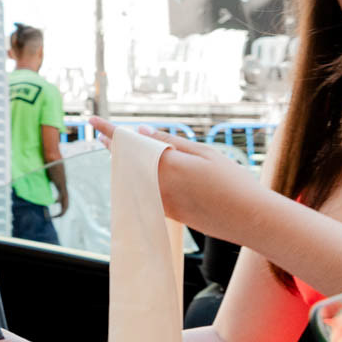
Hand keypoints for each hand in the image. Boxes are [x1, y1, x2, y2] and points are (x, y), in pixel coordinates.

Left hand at [90, 118, 259, 238]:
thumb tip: (142, 133)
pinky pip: (145, 195)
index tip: (91, 121)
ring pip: (134, 181)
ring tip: (119, 151)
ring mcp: (163, 203)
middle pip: (127, 163)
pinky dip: (139, 182)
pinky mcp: (170, 215)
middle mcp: (160, 186)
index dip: (109, 132)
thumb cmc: (233, 181)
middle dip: (115, 148)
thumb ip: (170, 143)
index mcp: (168, 165)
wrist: (250, 219)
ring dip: (126, 166)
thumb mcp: (205, 153)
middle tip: (104, 135)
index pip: (129, 144)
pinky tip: (142, 175)